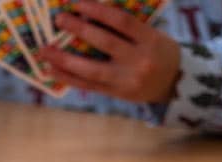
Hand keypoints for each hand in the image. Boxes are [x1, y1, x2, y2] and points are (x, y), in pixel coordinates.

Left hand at [37, 0, 180, 102]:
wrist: (177, 83)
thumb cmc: (158, 51)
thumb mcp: (152, 35)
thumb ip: (127, 29)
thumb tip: (89, 17)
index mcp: (150, 40)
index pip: (122, 22)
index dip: (98, 11)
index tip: (78, 3)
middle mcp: (139, 61)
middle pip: (105, 43)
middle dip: (80, 30)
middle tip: (59, 19)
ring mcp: (126, 80)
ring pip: (91, 70)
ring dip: (64, 60)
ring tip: (44, 50)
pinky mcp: (116, 94)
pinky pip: (87, 85)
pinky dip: (67, 77)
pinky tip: (51, 69)